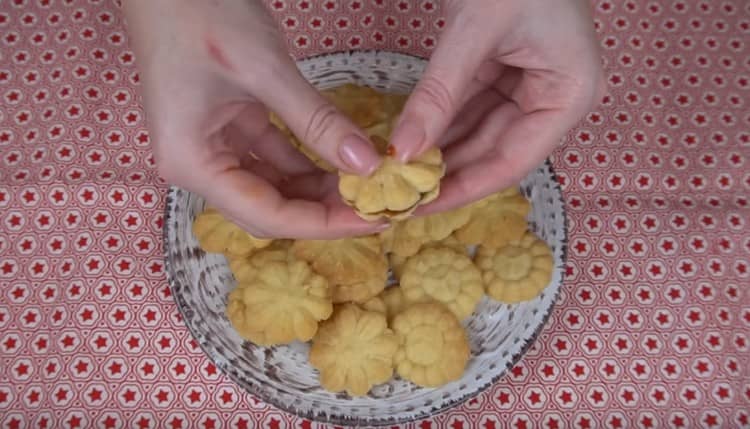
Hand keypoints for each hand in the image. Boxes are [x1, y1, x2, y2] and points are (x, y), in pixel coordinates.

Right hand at [123, 0, 383, 238]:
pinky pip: (273, 157)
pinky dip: (308, 162)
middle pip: (270, 208)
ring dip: (320, 188)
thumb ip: (317, 122)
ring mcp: (213, 147)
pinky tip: (344, 161)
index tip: (373, 220)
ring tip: (368, 185)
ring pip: (274, 187)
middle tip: (379, 206)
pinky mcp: (230, 127)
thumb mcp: (266, 70)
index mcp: (192, 162)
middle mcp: (198, 165)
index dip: (323, 225)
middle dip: (324, 211)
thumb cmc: (201, 14)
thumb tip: (368, 164)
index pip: (266, 216)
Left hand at [389, 0, 604, 212]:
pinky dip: (439, 123)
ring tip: (397, 176)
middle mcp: (553, 97)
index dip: (466, 187)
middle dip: (446, 172)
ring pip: (477, 133)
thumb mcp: (475, 31)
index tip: (422, 207)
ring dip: (438, 152)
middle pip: (494, 151)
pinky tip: (408, 141)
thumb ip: (439, 93)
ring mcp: (529, 85)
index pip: (514, 160)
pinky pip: (468, 108)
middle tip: (398, 196)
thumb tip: (401, 150)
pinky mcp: (504, 71)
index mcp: (568, 94)